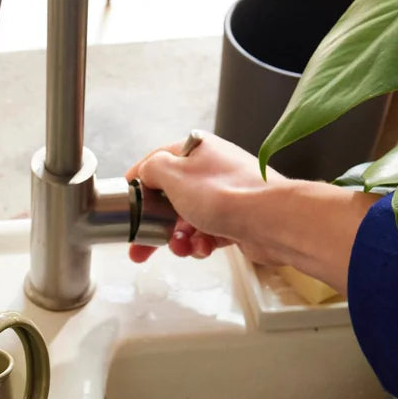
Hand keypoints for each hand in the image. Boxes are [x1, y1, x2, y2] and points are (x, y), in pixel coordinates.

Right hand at [126, 132, 378, 295]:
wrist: (272, 221)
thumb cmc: (224, 195)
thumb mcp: (174, 174)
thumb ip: (151, 169)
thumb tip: (145, 172)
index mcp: (195, 150)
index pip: (155, 164)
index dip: (137, 187)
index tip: (125, 207)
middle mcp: (211, 169)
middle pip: (170, 198)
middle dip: (154, 225)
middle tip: (139, 248)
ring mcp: (226, 194)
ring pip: (188, 219)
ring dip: (179, 238)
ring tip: (181, 248)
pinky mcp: (238, 219)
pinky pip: (208, 232)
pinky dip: (201, 243)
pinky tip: (203, 248)